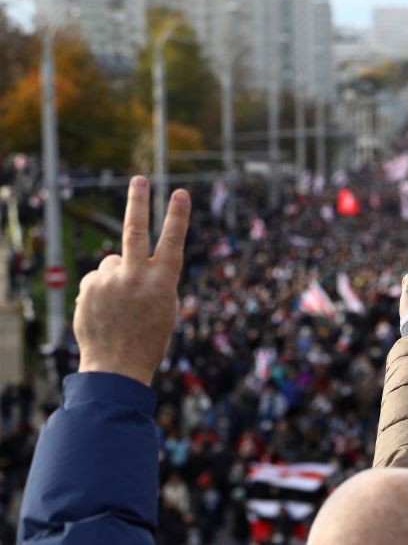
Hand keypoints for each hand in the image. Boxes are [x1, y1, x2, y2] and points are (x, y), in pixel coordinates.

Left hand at [74, 176, 191, 385]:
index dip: (178, 216)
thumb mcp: (166, 307)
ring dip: (117, 276)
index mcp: (162, 283)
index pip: (172, 241)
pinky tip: (106, 312)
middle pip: (135, 230)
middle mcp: (135, 277)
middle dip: (138, 201)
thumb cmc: (149, 338)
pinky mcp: (87, 289)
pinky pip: (98, 279)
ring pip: (113, 263)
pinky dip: (102, 290)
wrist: (115, 367)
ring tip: (120, 306)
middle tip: (139, 179)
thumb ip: (153, 278)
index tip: (181, 192)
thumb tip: (128, 259)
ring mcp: (109, 282)